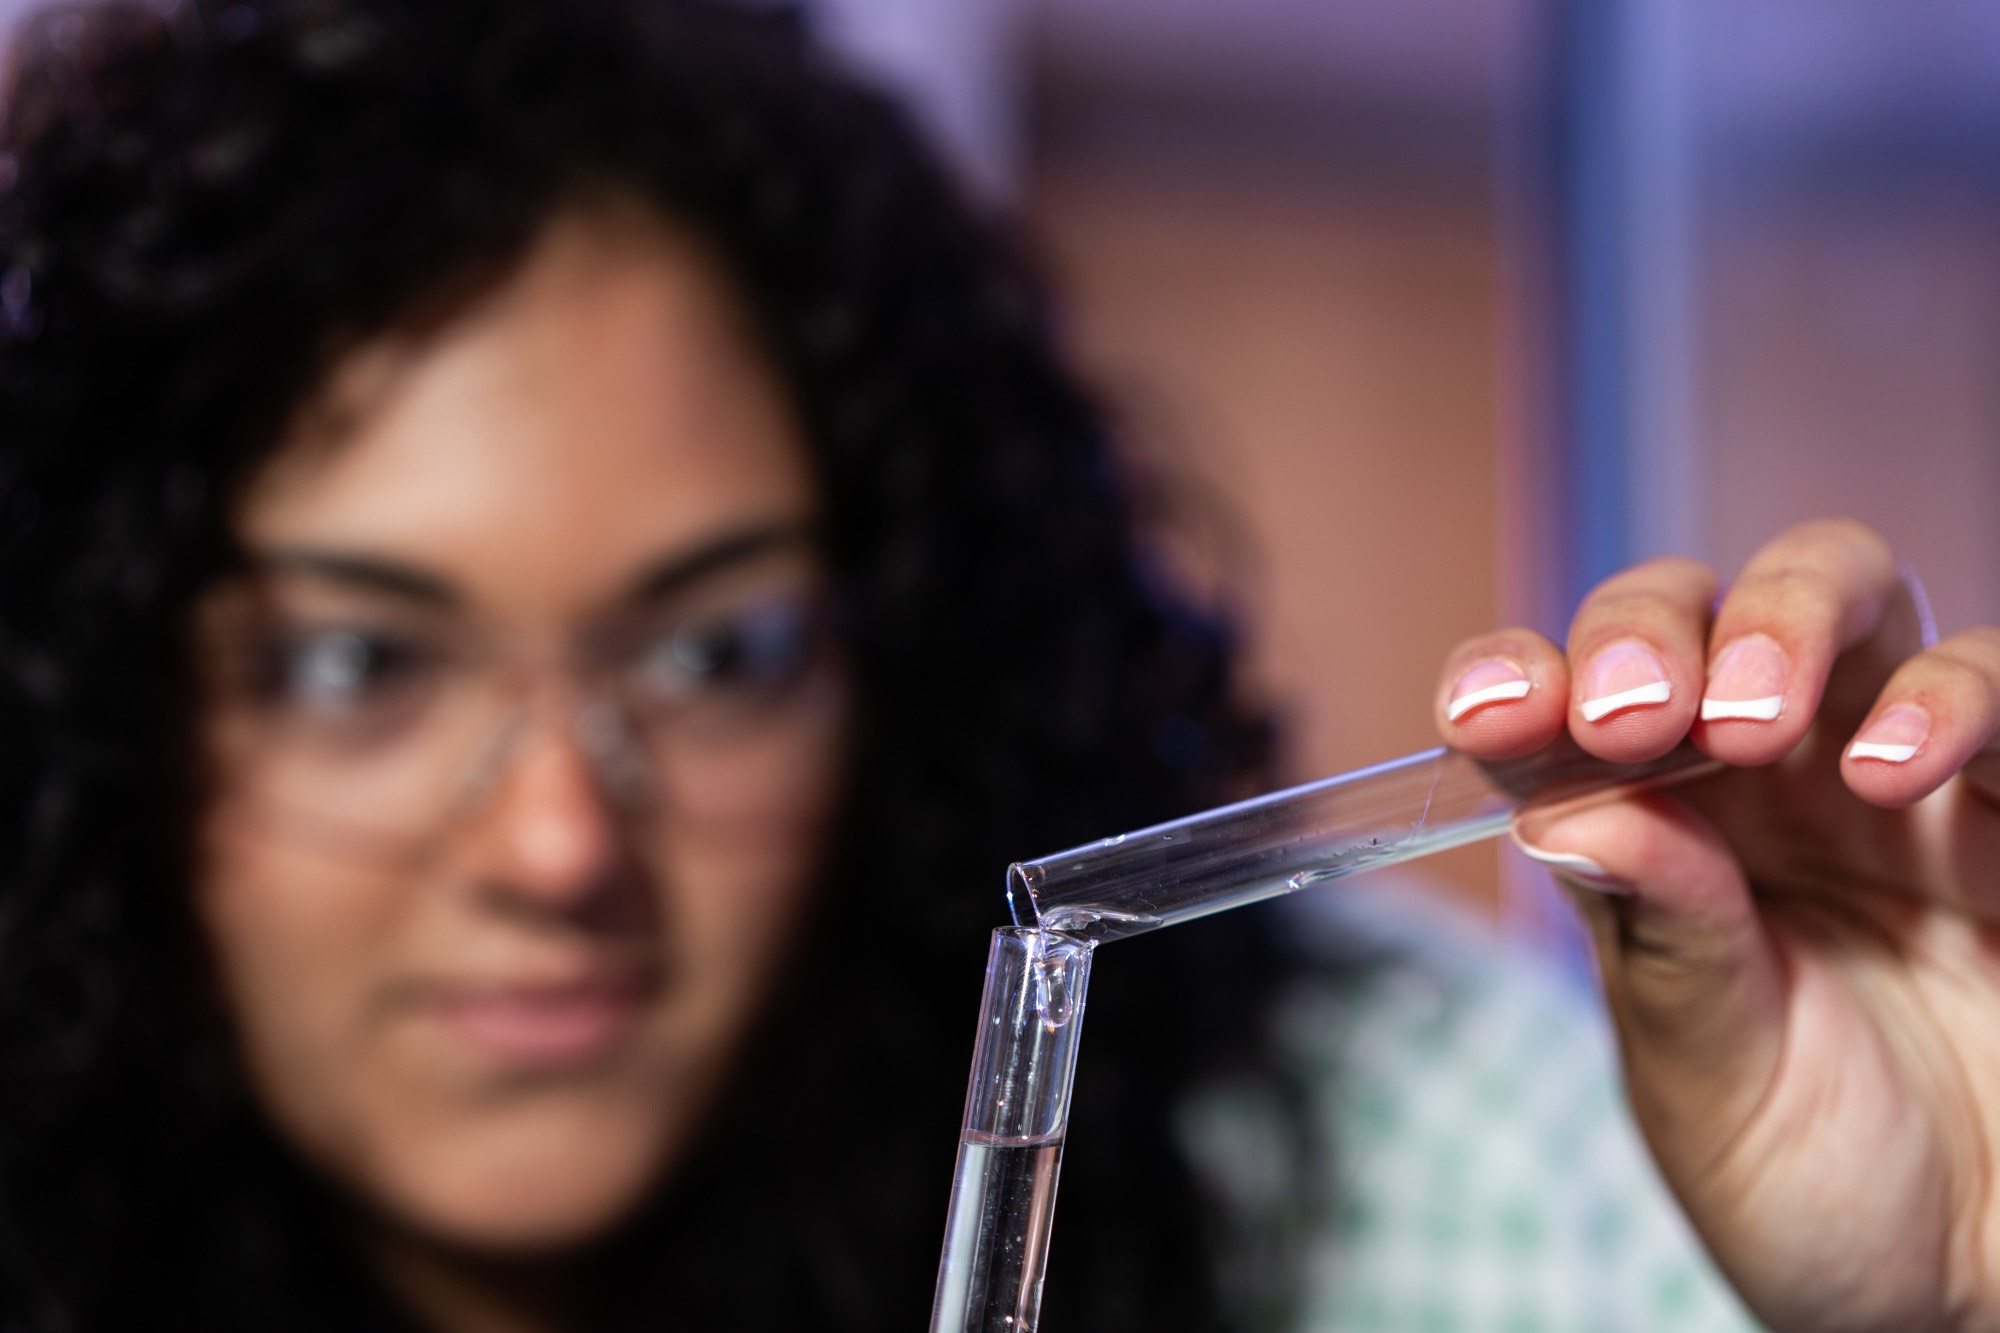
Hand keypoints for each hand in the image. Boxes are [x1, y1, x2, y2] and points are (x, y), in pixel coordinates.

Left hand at [1435, 519, 1999, 1332]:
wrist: (1962, 1284)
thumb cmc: (1812, 1183)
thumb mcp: (1704, 1070)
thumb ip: (1656, 935)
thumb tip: (1557, 806)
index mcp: (1654, 833)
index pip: (1565, 705)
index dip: (1519, 679)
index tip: (1489, 715)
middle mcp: (1767, 780)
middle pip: (1702, 608)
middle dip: (1649, 630)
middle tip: (1631, 713)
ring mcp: (1898, 779)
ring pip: (1847, 594)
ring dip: (1786, 620)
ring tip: (1753, 720)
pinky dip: (1948, 697)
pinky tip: (1885, 766)